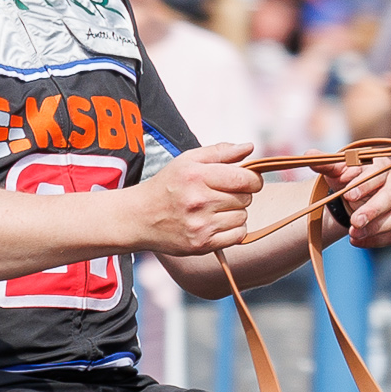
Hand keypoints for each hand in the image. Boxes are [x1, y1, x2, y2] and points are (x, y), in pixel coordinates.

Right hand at [132, 143, 262, 255]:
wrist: (138, 217)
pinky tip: (216, 223)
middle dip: (240, 194)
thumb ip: (220, 152)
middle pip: (246, 198)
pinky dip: (233, 230)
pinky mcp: (201, 244)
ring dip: (235, 212)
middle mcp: (198, 201)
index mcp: (196, 176)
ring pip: (243, 217)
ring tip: (215, 209)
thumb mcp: (188, 161)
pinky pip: (238, 235)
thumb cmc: (166, 187)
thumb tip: (249, 147)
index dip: (253, 179)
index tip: (246, 180)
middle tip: (221, 195)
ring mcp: (200, 225)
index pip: (246, 179)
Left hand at [320, 157, 390, 249]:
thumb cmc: (347, 178)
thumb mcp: (336, 170)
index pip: (379, 174)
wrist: (353, 195)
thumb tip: (309, 155)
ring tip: (352, 234)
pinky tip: (356, 241)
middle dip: (372, 210)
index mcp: (382, 166)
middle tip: (354, 222)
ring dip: (375, 228)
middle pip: (390, 198)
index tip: (348, 195)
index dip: (365, 185)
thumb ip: (326, 164)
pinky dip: (375, 240)